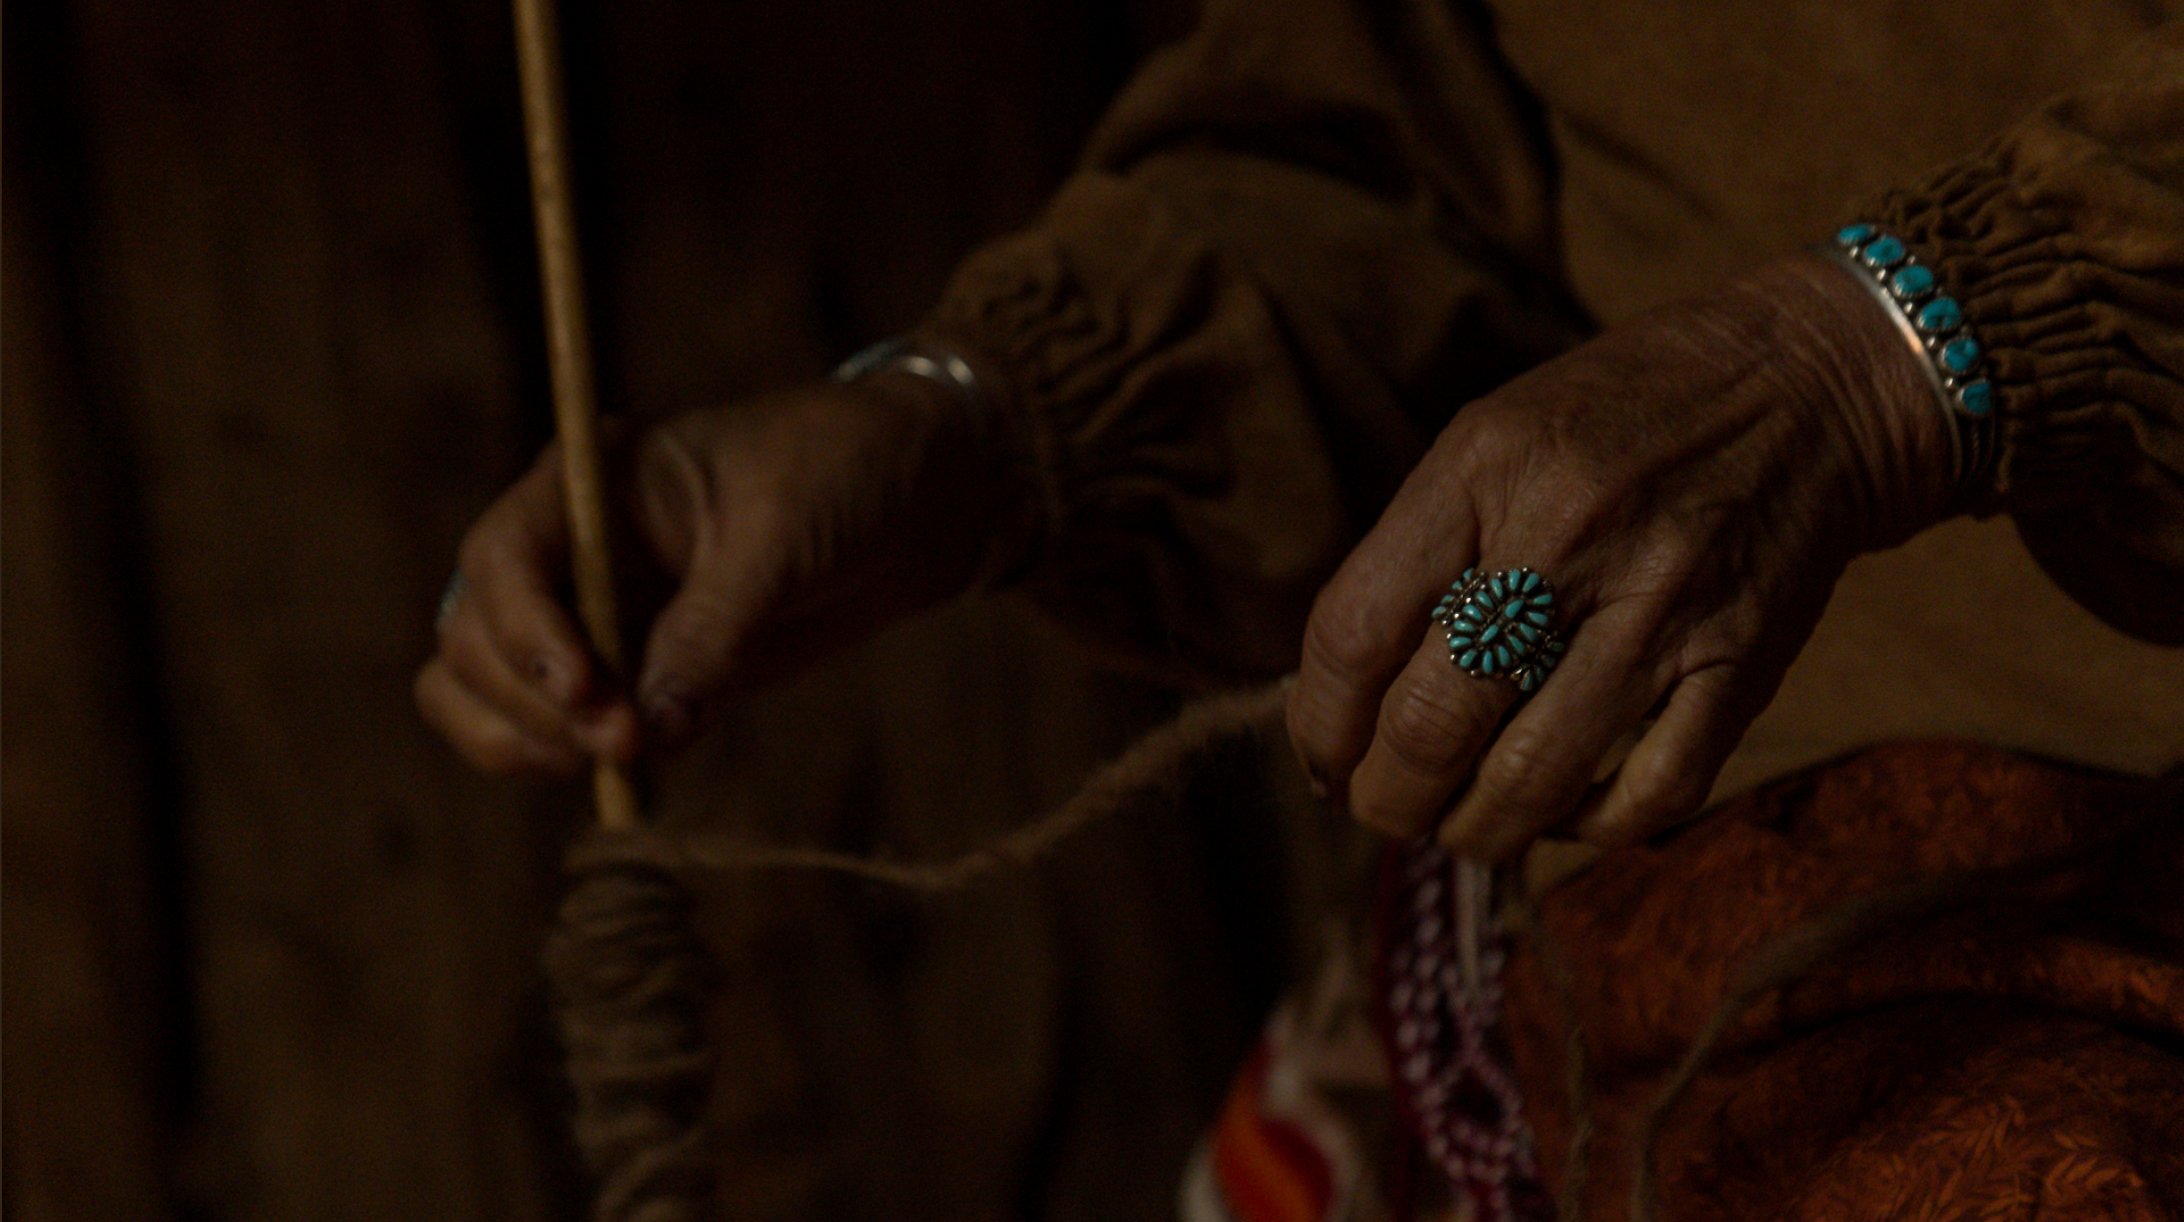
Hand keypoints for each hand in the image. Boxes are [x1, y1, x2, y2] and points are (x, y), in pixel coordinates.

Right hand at [416, 367, 1022, 775]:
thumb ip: (715, 629)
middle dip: (532, 702)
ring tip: (622, 758)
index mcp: (589, 480)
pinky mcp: (630, 672)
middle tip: (627, 742)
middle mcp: (568, 547)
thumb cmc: (842, 474)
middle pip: (474, 636)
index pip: (501, 559)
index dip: (524, 635)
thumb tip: (654, 730)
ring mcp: (589, 613)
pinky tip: (631, 772)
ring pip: (481, 688)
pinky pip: (549, 727)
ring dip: (526, 740)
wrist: (914, 498)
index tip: (589, 692)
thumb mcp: (780, 537)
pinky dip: (561, 759)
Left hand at [1286, 253, 1952, 859]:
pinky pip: (1649, 794)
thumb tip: (1339, 704)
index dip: (1319, 723)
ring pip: (1532, 780)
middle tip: (1384, 809)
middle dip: (1386, 799)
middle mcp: (1569, 535)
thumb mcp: (1492, 439)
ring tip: (1458, 825)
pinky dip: (1587, 829)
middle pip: (1433, 724)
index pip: (1355, 632)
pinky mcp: (1743, 663)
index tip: (1323, 757)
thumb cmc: (1619, 419)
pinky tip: (1561, 812)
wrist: (1808, 385)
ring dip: (1473, 831)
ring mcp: (1664, 606)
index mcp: (1485, 469)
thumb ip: (1415, 554)